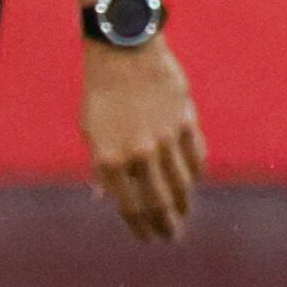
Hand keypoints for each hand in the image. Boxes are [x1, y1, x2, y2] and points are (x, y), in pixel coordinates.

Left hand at [80, 39, 204, 242]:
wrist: (123, 47)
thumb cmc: (100, 90)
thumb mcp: (90, 130)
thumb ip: (101, 166)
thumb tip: (104, 199)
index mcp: (109, 159)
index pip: (130, 207)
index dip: (141, 227)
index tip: (149, 238)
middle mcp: (138, 153)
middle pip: (160, 202)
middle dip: (167, 225)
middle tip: (172, 236)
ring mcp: (165, 138)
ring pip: (182, 183)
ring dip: (184, 203)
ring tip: (183, 213)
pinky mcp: (186, 121)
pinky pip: (196, 157)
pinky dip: (195, 173)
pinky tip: (192, 182)